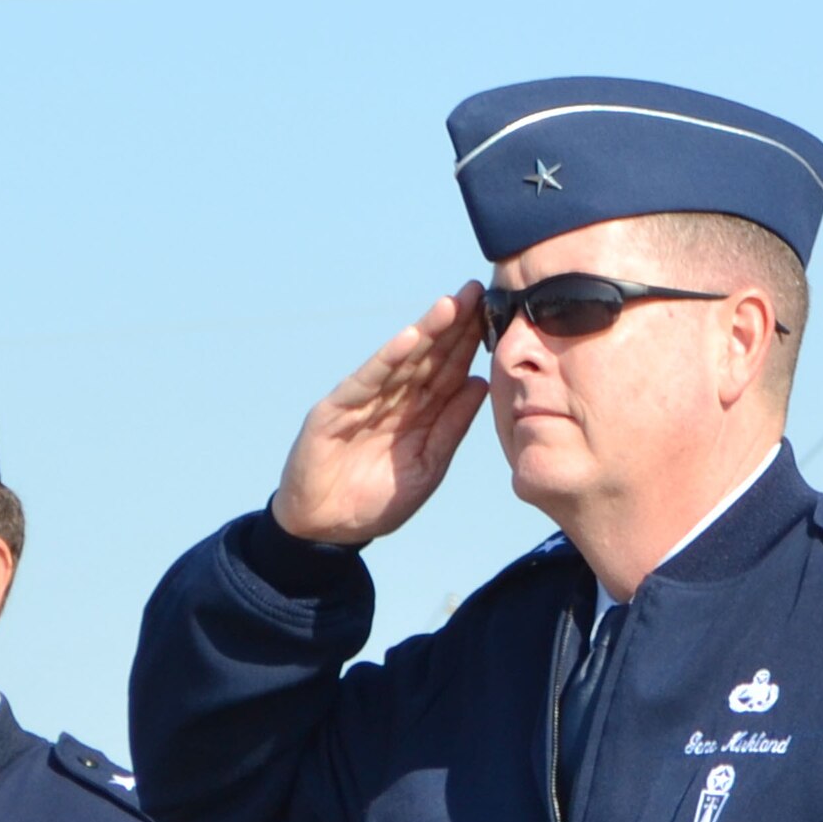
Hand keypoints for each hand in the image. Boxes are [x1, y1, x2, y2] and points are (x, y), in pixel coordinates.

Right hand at [271, 283, 488, 544]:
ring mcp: (363, 402)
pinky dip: (386, 360)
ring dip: (424, 332)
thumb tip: (480, 384)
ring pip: (400, 361)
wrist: (326, 531)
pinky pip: (365, 381)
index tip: (496, 313)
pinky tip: (408, 339)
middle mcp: (392, 400)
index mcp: (416, 413)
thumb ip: (451, 427)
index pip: (448, 371)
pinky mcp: (335, 410)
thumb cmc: (376, 502)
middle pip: (427, 356)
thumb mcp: (427, 467)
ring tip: (451, 305)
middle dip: (452, 325)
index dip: (470, 343)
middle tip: (477, 290)